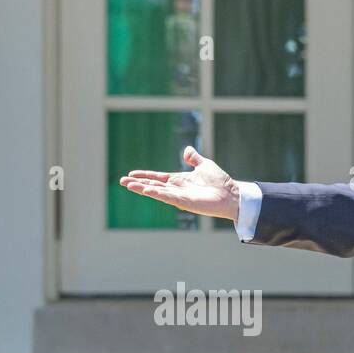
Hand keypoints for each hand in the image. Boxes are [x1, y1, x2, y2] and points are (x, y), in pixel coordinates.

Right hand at [120, 146, 241, 221]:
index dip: (145, 176)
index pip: (158, 178)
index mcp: (180, 180)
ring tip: (128, 186)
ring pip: (157, 192)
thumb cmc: (220, 182)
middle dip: (138, 183)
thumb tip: (187, 150)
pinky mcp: (186, 202)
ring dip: (143, 189)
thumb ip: (194, 158)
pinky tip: (147, 191)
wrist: (231, 194)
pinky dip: (158, 194)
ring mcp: (180, 196)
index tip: (131, 174)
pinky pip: (169, 197)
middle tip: (122, 181)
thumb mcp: (204, 165)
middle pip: (153, 185)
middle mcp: (177, 189)